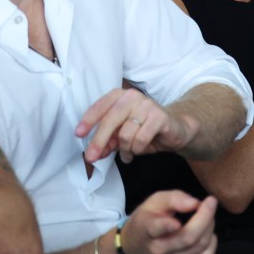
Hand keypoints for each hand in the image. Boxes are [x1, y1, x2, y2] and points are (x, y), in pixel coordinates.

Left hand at [76, 88, 197, 162]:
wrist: (175, 130)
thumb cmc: (145, 130)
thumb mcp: (122, 136)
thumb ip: (108, 141)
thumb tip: (93, 153)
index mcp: (120, 96)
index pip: (100, 107)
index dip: (88, 121)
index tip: (78, 134)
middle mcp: (132, 96)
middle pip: (110, 120)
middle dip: (99, 141)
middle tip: (92, 158)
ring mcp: (147, 105)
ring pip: (125, 134)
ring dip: (124, 150)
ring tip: (128, 154)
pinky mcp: (159, 117)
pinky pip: (140, 140)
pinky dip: (137, 150)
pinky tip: (139, 151)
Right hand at [120, 191, 216, 253]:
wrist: (136, 248)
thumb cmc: (147, 219)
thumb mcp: (154, 202)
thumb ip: (173, 199)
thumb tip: (194, 203)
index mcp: (147, 230)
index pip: (157, 228)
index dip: (170, 223)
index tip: (188, 209)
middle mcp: (158, 250)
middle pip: (187, 238)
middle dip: (205, 217)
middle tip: (211, 202)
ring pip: (199, 246)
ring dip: (209, 227)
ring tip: (208, 214)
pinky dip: (212, 242)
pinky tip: (208, 232)